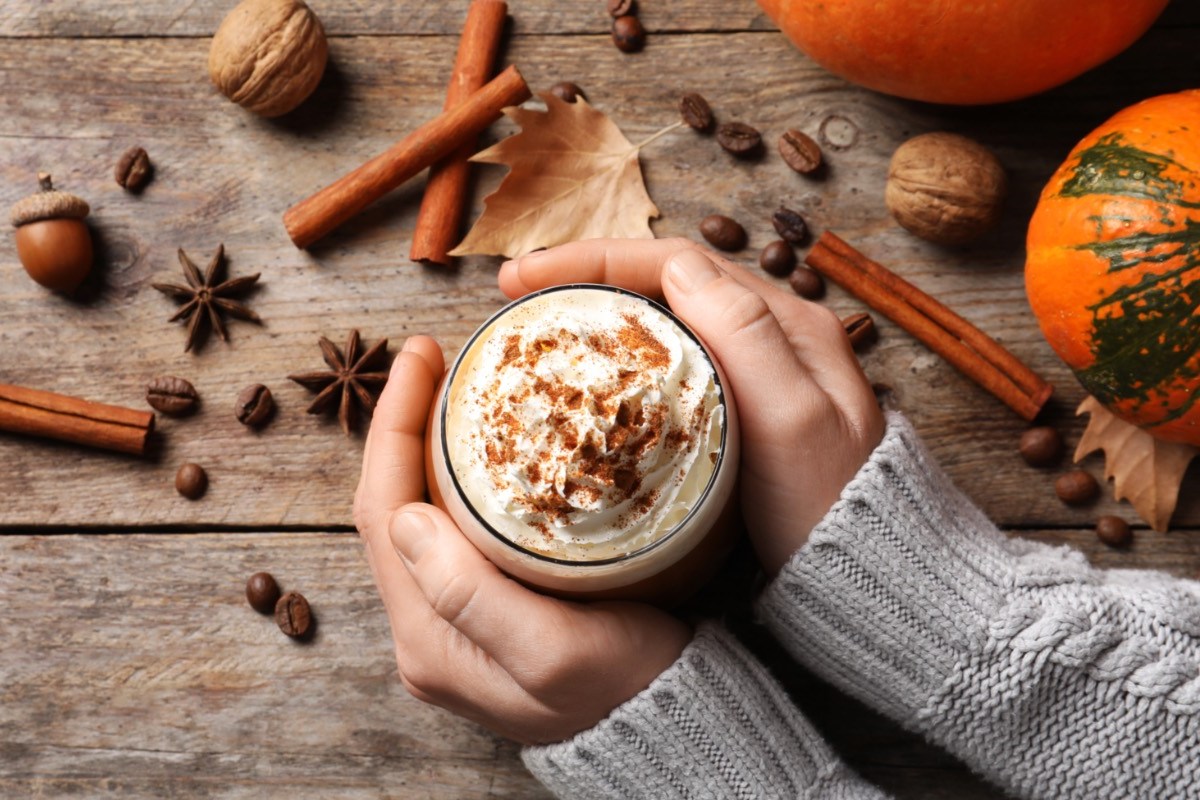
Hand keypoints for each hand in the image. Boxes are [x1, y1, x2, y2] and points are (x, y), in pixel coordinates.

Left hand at [353, 336, 690, 744]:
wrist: (667, 726)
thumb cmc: (624, 689)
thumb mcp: (554, 653)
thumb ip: (472, 596)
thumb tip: (405, 518)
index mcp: (429, 635)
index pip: (383, 510)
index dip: (393, 425)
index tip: (420, 355)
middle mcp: (427, 629)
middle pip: (391, 505)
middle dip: (402, 424)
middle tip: (433, 356)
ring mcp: (453, 621)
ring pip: (419, 513)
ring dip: (424, 445)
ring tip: (452, 387)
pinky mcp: (486, 610)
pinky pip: (452, 527)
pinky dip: (457, 473)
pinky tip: (483, 443)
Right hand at [498, 238, 884, 574]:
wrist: (865, 578)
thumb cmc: (831, 510)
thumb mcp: (796, 422)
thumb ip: (747, 339)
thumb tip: (680, 265)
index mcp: (785, 322)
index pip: (674, 263)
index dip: (593, 258)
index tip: (524, 277)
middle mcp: (769, 336)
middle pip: (662, 281)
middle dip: (584, 274)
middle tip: (512, 290)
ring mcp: (752, 373)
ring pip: (661, 320)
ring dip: (596, 308)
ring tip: (534, 320)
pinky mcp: (735, 413)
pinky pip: (667, 364)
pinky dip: (617, 356)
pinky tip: (583, 374)